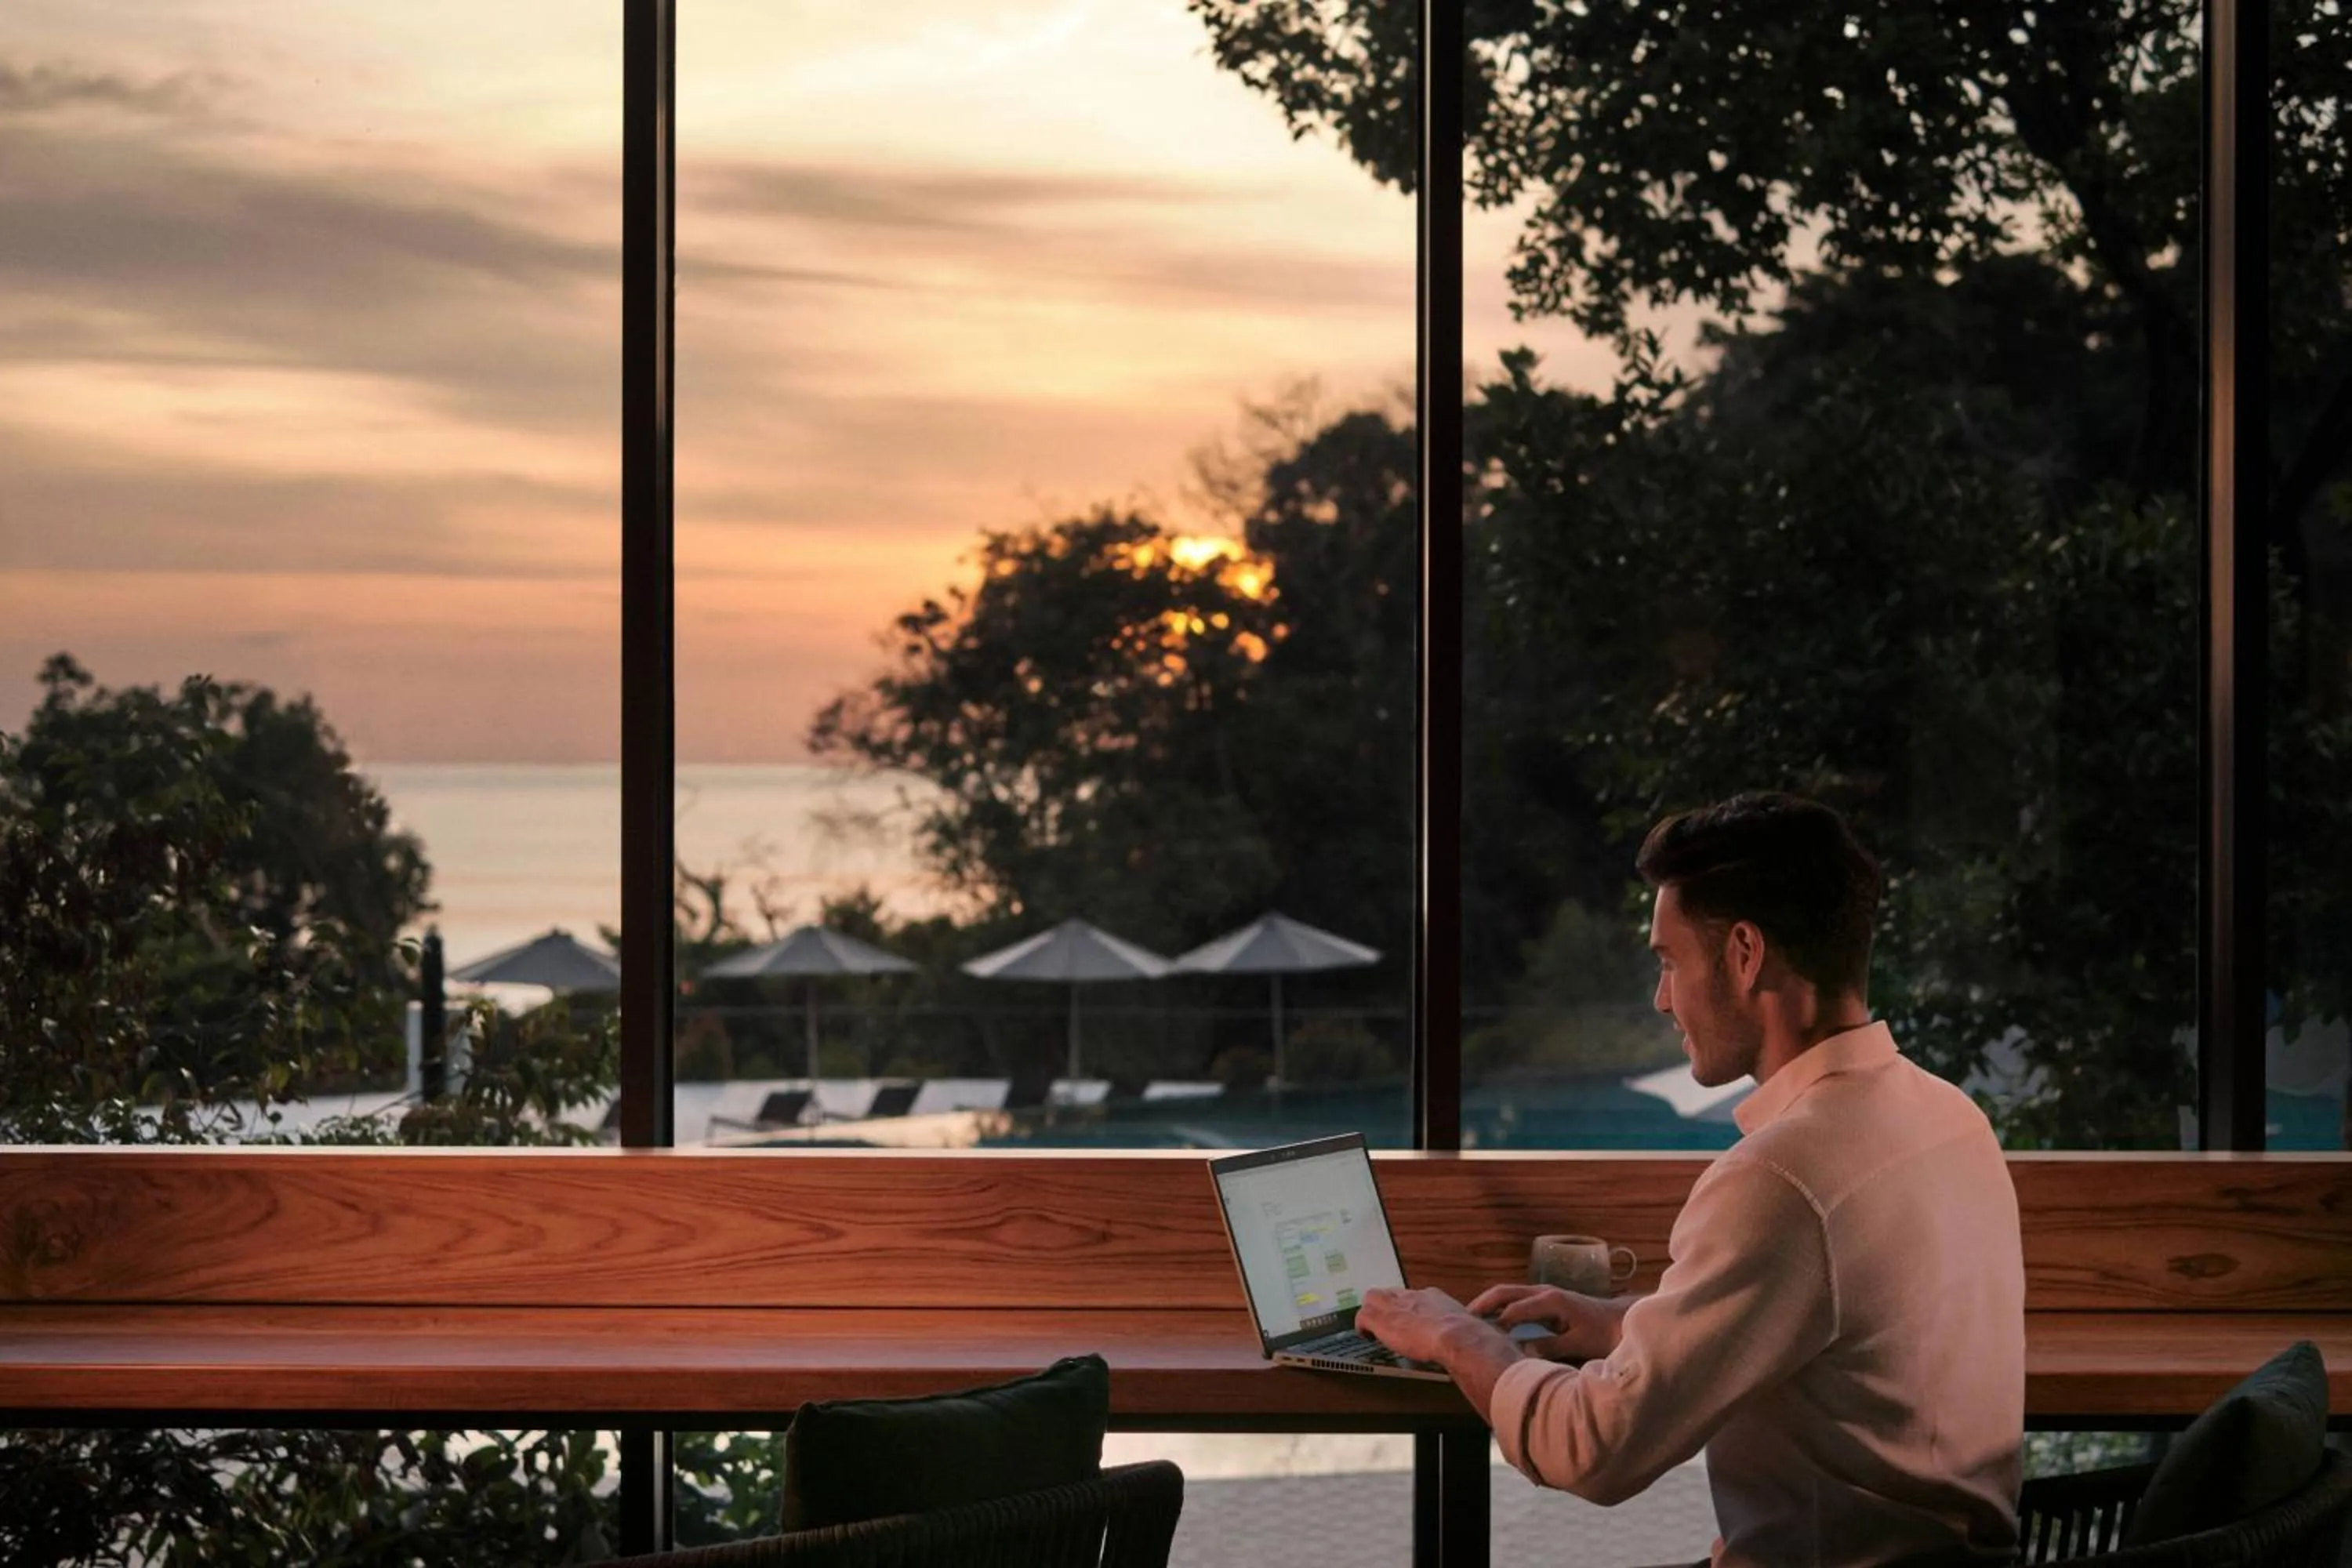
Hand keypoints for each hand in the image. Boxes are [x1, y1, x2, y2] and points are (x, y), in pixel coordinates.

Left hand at [1354, 1286, 1481, 1364]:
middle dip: (1385, 1306)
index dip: (1406, 1307)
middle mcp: (1412, 1297)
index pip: (1412, 1296)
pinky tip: (1366, 1337)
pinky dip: (1362, 1327)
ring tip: (1372, 1329)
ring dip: (1371, 1313)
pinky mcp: (1382, 1319)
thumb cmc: (1466, 1335)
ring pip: (1372, 1298)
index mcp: (1432, 1297)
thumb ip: (1460, 1328)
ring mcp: (1396, 1306)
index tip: (1408, 1318)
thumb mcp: (1465, 1325)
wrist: (1456, 1336)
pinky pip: (1363, 1317)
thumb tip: (1469, 1338)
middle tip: (1386, 1322)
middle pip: (1389, 1292)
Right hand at [1463, 1283, 1630, 1361]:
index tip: (1479, 1339)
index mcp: (1551, 1301)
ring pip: (1507, 1293)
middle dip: (1482, 1304)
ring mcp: (1543, 1294)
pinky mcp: (1544, 1300)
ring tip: (1468, 1320)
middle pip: (1504, 1292)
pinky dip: (1498, 1306)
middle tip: (1462, 1321)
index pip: (1514, 1310)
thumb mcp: (1578, 1343)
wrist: (1620, 1321)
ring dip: (1487, 1304)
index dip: (1496, 1324)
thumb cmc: (1602, 1333)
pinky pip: (1515, 1299)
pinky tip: (1490, 1320)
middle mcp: (1543, 1292)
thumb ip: (1550, 1346)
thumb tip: (1521, 1350)